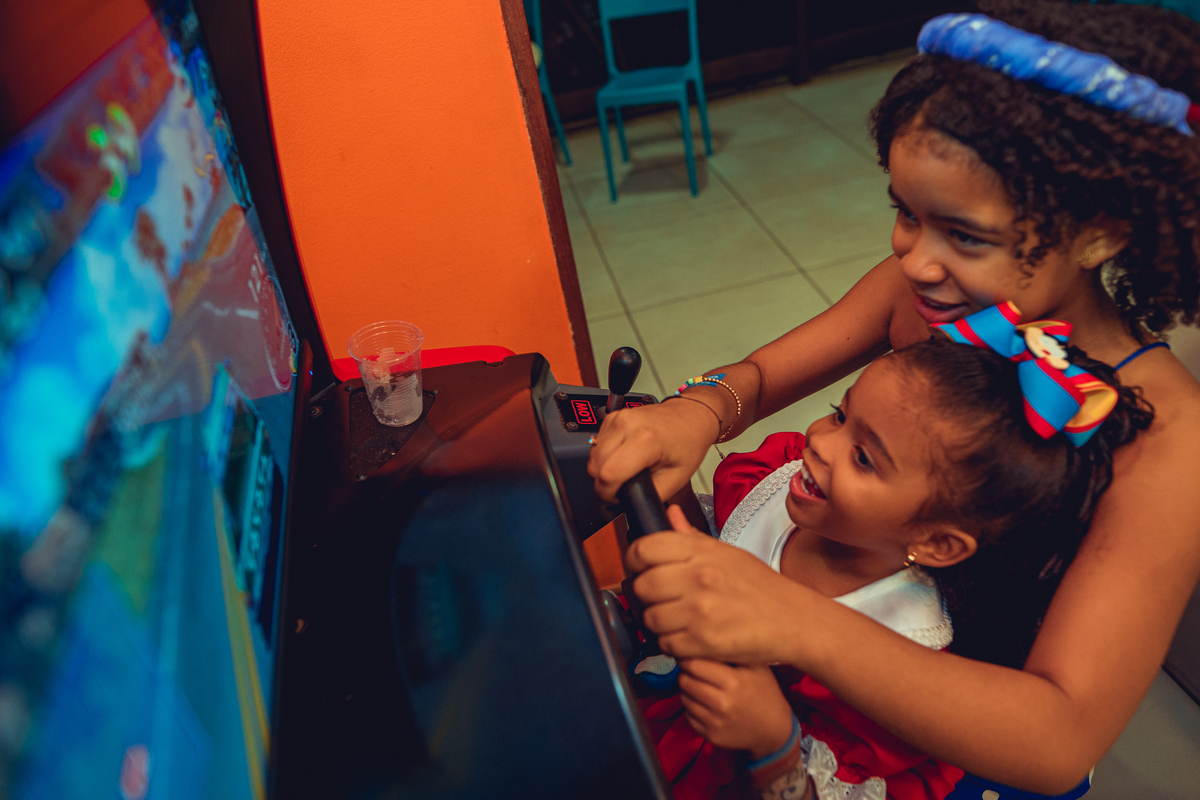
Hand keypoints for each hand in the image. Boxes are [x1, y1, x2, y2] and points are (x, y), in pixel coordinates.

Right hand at [588, 399, 716, 502]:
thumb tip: (628, 503)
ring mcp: (617, 418)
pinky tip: (622, 457)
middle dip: (605, 484)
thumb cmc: (687, 443)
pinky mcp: (611, 417)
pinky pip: (596, 445)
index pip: (608, 475)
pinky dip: (605, 456)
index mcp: (645, 439)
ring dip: (603, 469)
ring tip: (625, 471)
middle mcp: (627, 425)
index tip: (618, 498)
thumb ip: (649, 495)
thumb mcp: (676, 479)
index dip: (608, 494)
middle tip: (624, 487)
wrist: (690, 416)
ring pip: (592, 456)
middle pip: (595, 466)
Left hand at [626, 507, 810, 663]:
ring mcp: (699, 611)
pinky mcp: (703, 642)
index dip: (633, 560)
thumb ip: (690, 537)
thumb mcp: (726, 552)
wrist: (792, 620)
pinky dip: (671, 643)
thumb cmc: (760, 587)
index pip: (643, 549)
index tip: (638, 568)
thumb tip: (668, 514)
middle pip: (641, 585)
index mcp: (701, 551)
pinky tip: (685, 636)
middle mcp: (698, 577)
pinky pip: (666, 644)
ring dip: (656, 622)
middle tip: (655, 599)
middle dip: (643, 595)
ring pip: (649, 618)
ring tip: (673, 619)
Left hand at [678, 658, 793, 758]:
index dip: (687, 657)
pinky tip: (704, 702)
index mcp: (732, 681)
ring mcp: (714, 721)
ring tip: (699, 685)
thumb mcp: (758, 666)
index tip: (688, 654)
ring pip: (683, 698)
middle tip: (692, 669)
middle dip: (685, 672)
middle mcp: (720, 703)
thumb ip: (733, 651)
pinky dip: (692, 707)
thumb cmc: (766, 693)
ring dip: (687, 689)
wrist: (774, 731)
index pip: (694, 664)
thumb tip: (707, 639)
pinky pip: (688, 715)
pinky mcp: (709, 735)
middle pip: (684, 681)